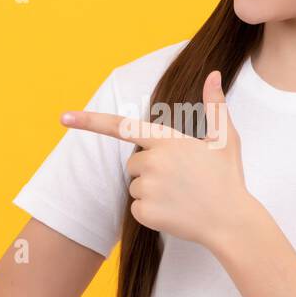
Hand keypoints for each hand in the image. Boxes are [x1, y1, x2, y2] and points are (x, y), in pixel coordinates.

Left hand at [62, 70, 253, 250]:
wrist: (231, 221)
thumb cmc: (227, 178)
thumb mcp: (225, 138)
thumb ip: (215, 105)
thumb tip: (214, 75)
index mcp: (168, 140)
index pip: (122, 127)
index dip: (90, 121)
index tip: (64, 117)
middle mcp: (153, 161)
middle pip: (133, 163)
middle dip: (150, 169)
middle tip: (180, 179)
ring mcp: (148, 187)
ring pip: (135, 186)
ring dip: (152, 191)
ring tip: (181, 196)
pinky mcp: (145, 212)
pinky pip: (137, 208)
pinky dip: (151, 212)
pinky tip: (175, 211)